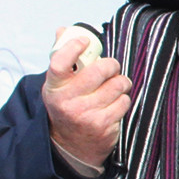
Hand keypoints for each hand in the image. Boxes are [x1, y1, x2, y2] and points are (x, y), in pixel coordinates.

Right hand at [43, 30, 129, 171]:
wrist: (70, 147)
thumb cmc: (68, 107)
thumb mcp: (59, 86)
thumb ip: (62, 58)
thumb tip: (63, 30)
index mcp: (54, 88)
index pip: (59, 63)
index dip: (74, 47)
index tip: (86, 41)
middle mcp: (67, 102)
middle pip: (99, 70)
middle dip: (111, 65)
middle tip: (112, 68)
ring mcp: (85, 115)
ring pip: (117, 85)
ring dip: (121, 83)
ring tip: (115, 86)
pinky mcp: (103, 126)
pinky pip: (124, 102)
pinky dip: (123, 100)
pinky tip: (115, 104)